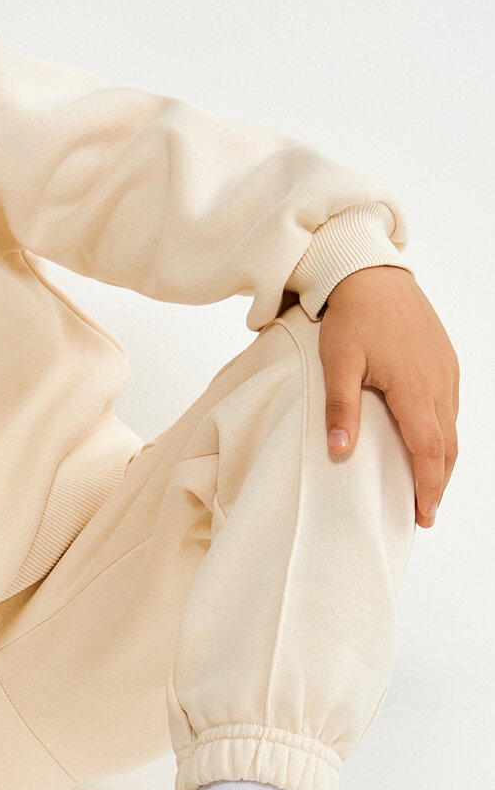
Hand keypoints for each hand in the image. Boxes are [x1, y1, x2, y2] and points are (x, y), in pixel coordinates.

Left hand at [318, 265, 458, 527]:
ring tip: (427, 484)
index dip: (429, 488)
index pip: (429, 451)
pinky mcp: (444, 359)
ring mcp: (445, 370)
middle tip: (424, 511)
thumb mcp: (337, 364)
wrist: (372, 274)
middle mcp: (438, 383)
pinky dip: (444, 431)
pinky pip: (450, 405)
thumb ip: (341, 409)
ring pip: (452, 426)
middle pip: (447, 446)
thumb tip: (340, 452)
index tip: (423, 515)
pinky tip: (429, 440)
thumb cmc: (351, 317)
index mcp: (414, 389)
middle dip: (439, 482)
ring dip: (442, 458)